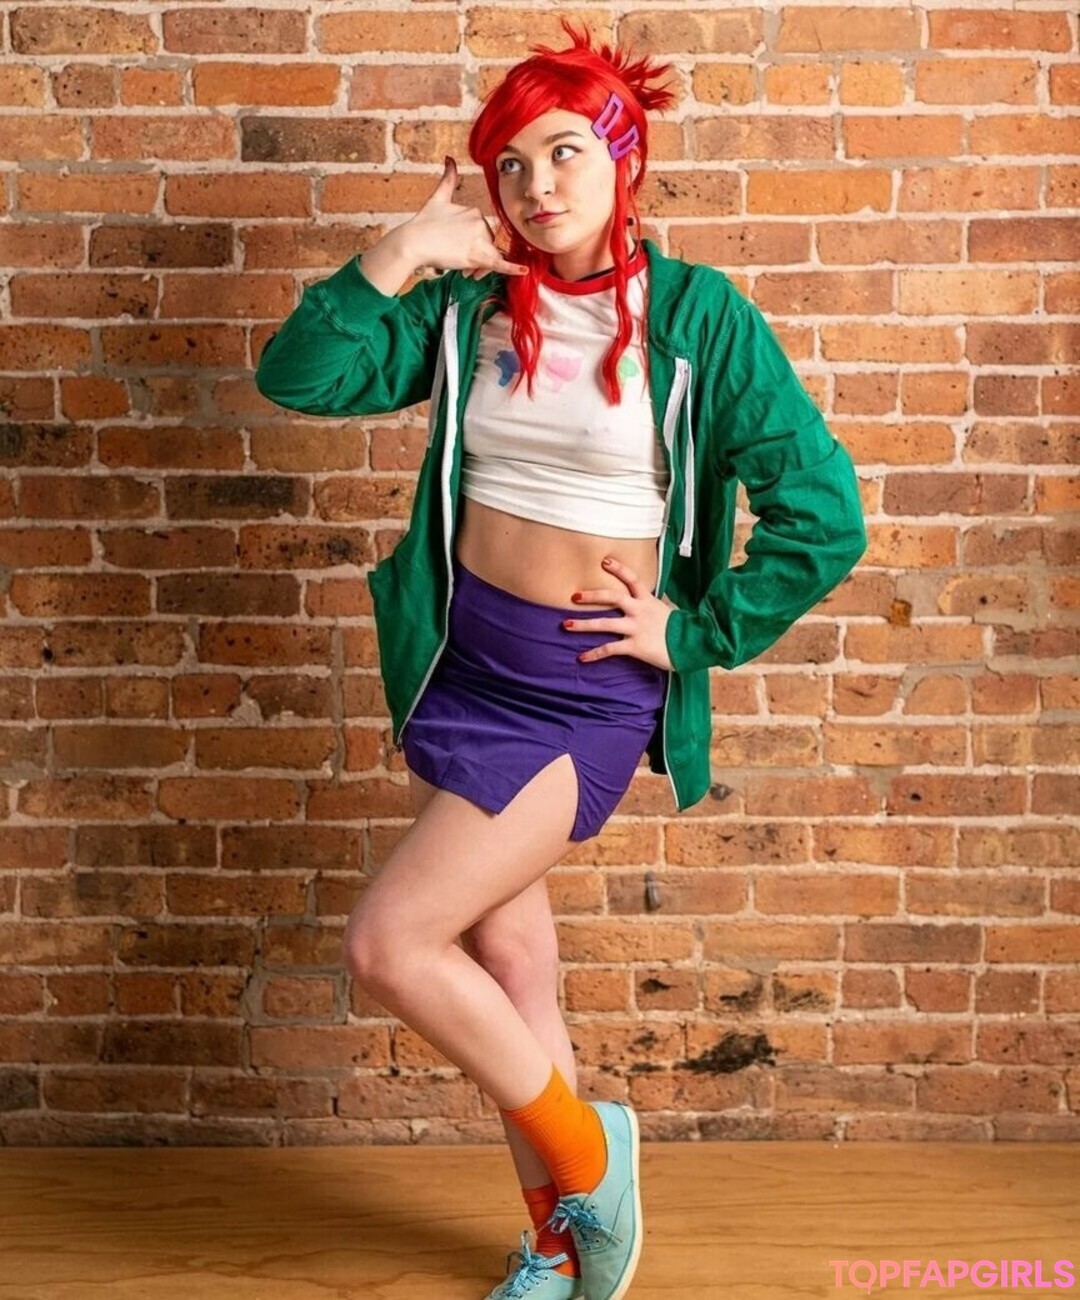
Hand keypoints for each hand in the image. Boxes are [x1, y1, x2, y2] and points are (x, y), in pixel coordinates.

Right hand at [402, 156, 528, 280]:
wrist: (413, 242)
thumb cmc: (423, 222)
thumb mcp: (438, 197)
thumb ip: (448, 179)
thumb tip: (449, 158)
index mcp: (474, 210)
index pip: (483, 230)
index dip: (475, 242)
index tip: (461, 250)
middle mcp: (480, 222)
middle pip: (489, 244)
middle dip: (479, 255)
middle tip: (462, 265)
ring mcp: (479, 239)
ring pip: (491, 255)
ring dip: (482, 266)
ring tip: (466, 271)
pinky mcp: (477, 256)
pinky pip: (500, 263)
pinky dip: (513, 268)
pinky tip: (523, 270)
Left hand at [563, 556, 674, 671]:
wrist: (694, 645)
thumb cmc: (681, 630)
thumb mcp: (666, 611)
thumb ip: (652, 606)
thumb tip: (646, 601)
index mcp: (648, 600)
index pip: (633, 579)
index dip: (618, 569)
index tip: (604, 561)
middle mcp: (640, 611)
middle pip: (613, 597)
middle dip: (592, 595)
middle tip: (574, 596)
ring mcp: (636, 628)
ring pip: (605, 623)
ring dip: (584, 624)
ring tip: (566, 625)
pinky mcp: (635, 646)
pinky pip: (610, 649)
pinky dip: (595, 654)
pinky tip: (582, 657)